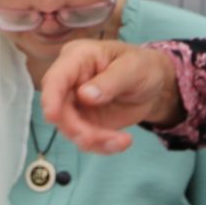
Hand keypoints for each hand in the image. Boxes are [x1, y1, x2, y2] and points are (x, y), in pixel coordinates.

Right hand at [39, 40, 184, 155]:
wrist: (154, 84)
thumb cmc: (142, 65)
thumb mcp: (133, 68)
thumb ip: (110, 80)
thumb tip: (85, 96)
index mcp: (77, 58)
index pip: (56, 78)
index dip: (51, 97)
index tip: (53, 115)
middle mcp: (70, 82)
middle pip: (59, 109)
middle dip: (78, 128)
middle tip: (106, 138)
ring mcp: (76, 104)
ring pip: (70, 129)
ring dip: (94, 141)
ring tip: (122, 141)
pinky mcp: (85, 122)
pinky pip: (85, 139)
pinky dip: (102, 146)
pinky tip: (122, 141)